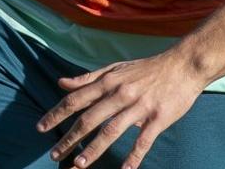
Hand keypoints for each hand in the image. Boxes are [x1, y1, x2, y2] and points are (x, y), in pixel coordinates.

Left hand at [37, 52, 205, 168]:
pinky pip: (143, 141)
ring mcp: (139, 107)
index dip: (57, 114)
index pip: (76, 99)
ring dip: (93, 150)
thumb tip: (61, 83)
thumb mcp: (115, 69)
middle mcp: (120, 93)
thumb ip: (87, 78)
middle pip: (89, 119)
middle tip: (54, 154)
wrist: (183, 65)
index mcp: (108, 81)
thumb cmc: (146, 69)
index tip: (40, 128)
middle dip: (69, 138)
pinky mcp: (158, 118)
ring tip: (78, 166)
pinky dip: (133, 157)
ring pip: (112, 131)